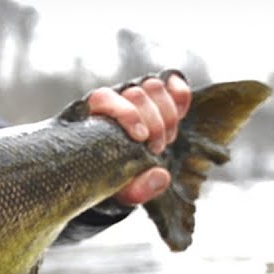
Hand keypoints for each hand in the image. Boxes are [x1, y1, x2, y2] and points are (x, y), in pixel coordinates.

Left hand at [87, 70, 191, 205]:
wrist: (122, 172)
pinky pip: (171, 83)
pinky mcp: (157, 96)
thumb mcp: (122, 190)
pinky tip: (182, 110)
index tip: (141, 139)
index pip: (104, 98)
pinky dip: (180, 94)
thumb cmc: (114, 179)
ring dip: (167, 114)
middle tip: (157, 149)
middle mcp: (112, 100)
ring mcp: (135, 96)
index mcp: (91, 116)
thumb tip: (161, 177)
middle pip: (136, 93)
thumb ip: (138, 188)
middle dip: (154, 123)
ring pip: (154, 86)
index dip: (127, 115)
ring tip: (166, 140)